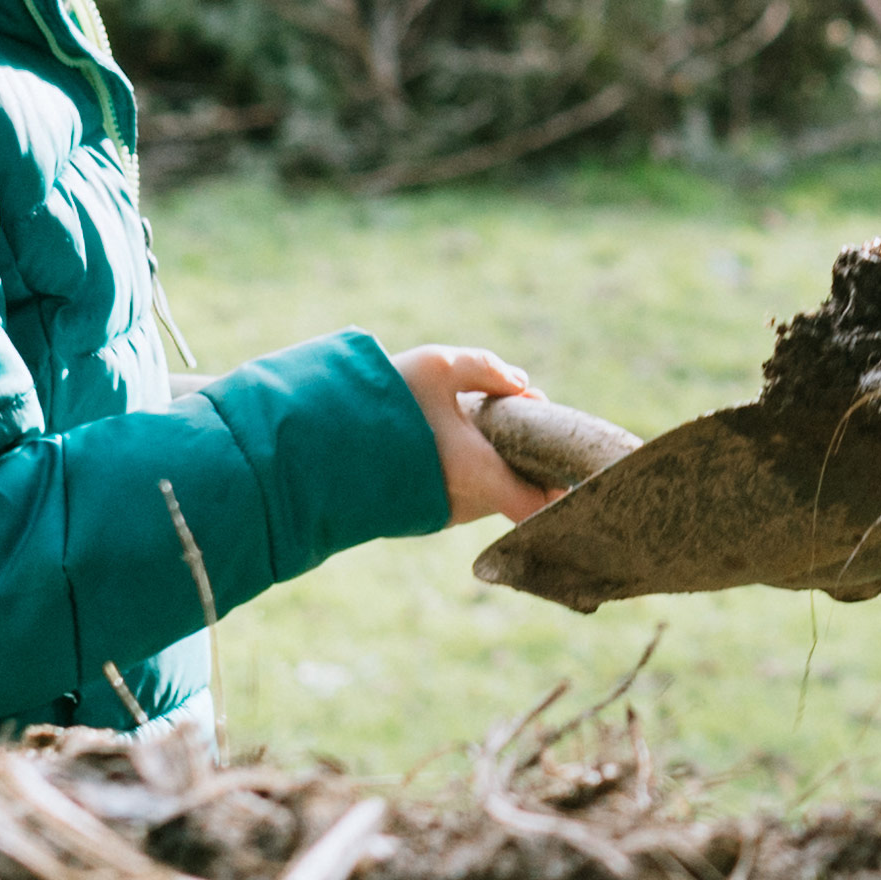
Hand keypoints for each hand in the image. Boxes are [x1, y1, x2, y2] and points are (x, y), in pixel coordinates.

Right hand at [393, 344, 556, 528]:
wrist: (311, 444)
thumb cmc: (381, 402)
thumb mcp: (437, 366)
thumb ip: (486, 368)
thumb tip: (523, 384)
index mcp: (480, 475)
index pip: (540, 504)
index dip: (562, 487)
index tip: (569, 461)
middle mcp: (464, 504)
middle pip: (516, 491)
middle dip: (526, 455)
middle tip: (520, 413)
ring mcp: (439, 513)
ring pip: (487, 491)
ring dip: (494, 461)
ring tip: (482, 418)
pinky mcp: (417, 513)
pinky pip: (458, 493)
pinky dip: (466, 470)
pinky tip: (450, 437)